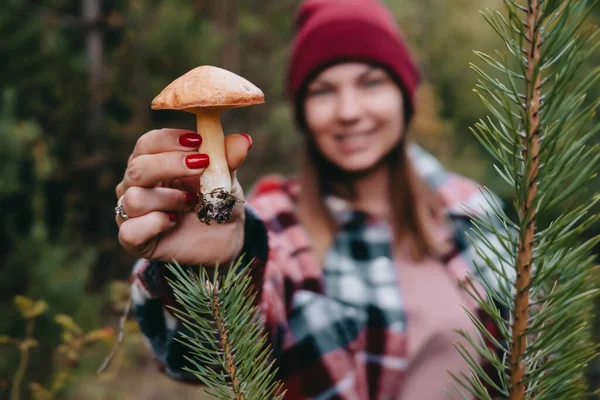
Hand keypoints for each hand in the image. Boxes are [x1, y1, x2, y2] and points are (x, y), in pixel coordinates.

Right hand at [115, 128, 251, 264]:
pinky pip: (130, 231)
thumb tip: (243, 140)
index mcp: (153, 162)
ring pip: (135, 198)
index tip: (197, 142)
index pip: (147, 144)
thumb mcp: (226, 179)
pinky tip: (173, 221)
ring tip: (191, 203)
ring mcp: (131, 212)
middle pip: (137, 167)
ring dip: (169, 199)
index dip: (169, 140)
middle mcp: (136, 185)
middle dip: (170, 165)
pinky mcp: (134, 240)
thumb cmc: (217, 202)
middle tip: (201, 166)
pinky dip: (155, 224)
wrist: (224, 239)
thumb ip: (228, 159)